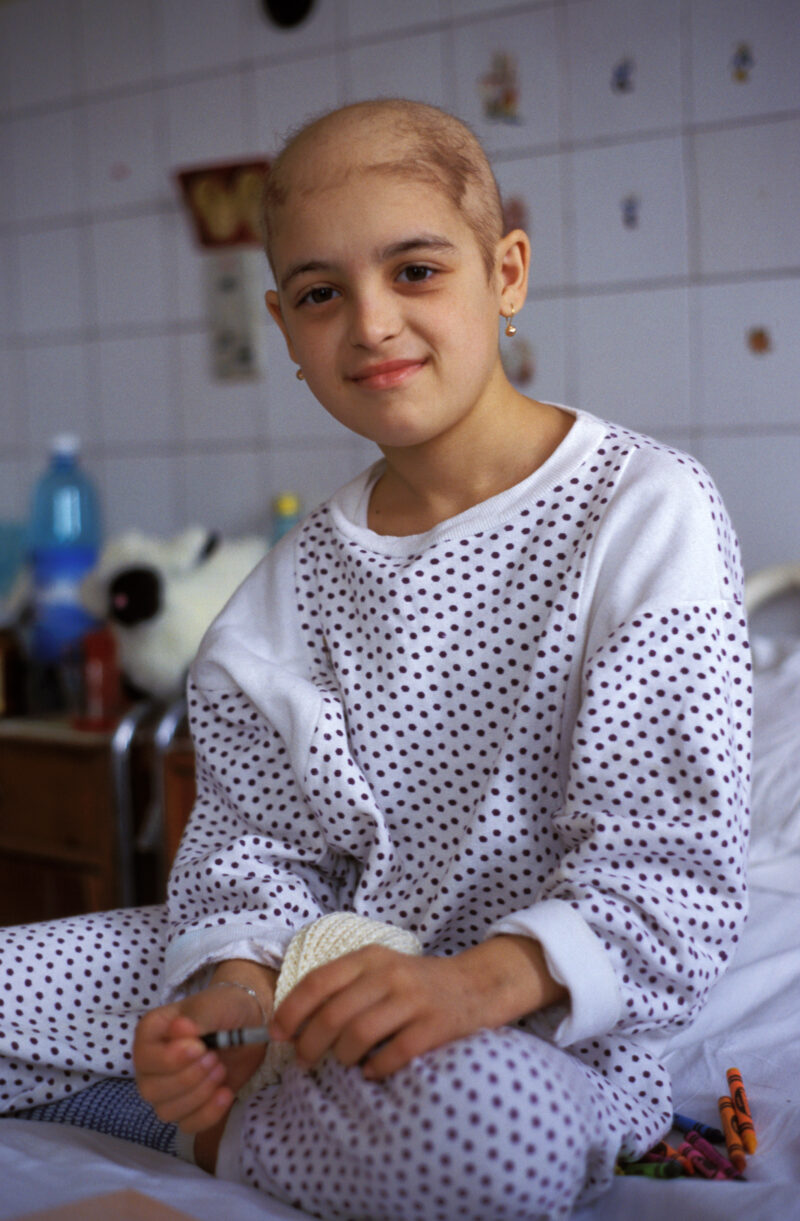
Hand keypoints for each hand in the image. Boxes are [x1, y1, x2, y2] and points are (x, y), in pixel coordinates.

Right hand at [134, 961, 275, 1134]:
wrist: (248, 1022)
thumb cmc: (224, 1008)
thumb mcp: (214, 1006)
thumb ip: (197, 1019)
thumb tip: (178, 1028)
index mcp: (151, 1034)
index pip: (144, 1058)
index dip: (170, 1059)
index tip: (200, 1047)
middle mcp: (151, 1065)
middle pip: (151, 1090)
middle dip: (188, 1078)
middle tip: (214, 1058)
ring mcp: (166, 1089)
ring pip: (166, 1112)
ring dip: (199, 1095)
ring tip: (221, 1070)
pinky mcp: (188, 1107)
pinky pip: (188, 1125)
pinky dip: (209, 1114)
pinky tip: (226, 1093)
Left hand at [269, 935, 565, 1080]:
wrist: (476, 983)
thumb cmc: (416, 983)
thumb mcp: (380, 969)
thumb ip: (343, 987)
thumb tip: (293, 1022)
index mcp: (370, 957)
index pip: (318, 982)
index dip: (292, 1010)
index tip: (277, 1033)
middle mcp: (389, 974)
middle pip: (333, 1014)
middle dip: (310, 1044)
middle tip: (304, 1061)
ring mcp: (413, 1000)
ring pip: (358, 1035)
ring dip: (342, 1058)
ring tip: (343, 1065)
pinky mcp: (435, 1026)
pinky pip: (393, 1054)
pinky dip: (376, 1068)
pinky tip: (372, 1072)